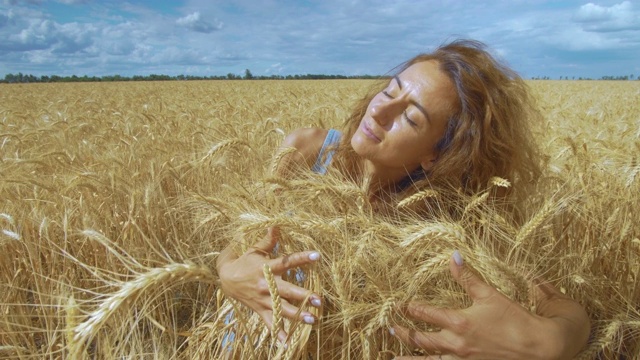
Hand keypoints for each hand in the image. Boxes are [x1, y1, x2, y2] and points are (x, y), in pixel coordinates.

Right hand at [217, 227, 321, 341]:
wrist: (225, 278)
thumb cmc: (245, 262)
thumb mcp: (255, 250)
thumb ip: (268, 240)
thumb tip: (277, 224)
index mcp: (266, 268)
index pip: (286, 261)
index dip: (301, 258)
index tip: (316, 255)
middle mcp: (266, 285)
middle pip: (287, 290)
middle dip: (303, 295)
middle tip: (319, 300)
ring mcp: (263, 299)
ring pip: (281, 309)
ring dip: (297, 316)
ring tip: (312, 320)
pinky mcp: (260, 309)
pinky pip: (269, 323)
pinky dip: (277, 332)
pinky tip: (287, 341)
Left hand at [390, 251, 589, 359]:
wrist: (541, 348)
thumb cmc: (516, 320)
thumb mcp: (490, 295)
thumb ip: (468, 277)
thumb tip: (453, 255)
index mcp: (459, 322)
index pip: (426, 313)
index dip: (411, 309)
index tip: (401, 306)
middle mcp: (455, 345)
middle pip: (421, 340)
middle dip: (403, 333)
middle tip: (391, 328)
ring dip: (408, 358)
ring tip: (392, 358)